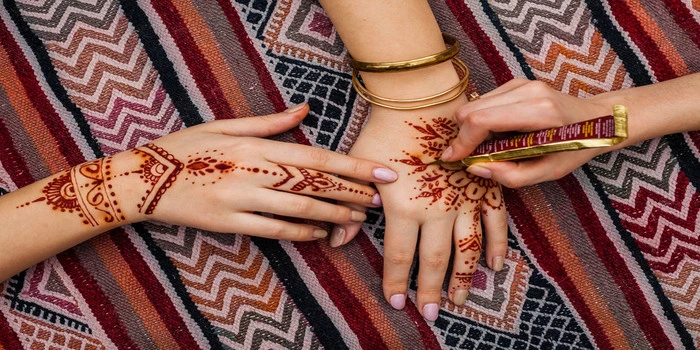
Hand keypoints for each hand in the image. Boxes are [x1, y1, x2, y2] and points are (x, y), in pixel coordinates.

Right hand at [113, 104, 397, 239]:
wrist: (142, 180)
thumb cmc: (186, 147)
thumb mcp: (225, 126)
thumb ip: (270, 122)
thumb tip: (306, 109)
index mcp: (254, 146)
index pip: (315, 158)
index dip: (353, 167)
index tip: (381, 173)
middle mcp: (251, 173)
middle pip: (313, 185)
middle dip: (350, 193)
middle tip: (378, 200)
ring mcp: (240, 201)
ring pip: (299, 210)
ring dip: (333, 215)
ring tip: (357, 219)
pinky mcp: (229, 224)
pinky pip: (274, 231)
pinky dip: (301, 232)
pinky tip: (320, 232)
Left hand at [332, 101, 507, 320]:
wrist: (421, 97)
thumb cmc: (385, 128)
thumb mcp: (358, 167)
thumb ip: (350, 204)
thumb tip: (336, 240)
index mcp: (403, 208)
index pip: (399, 257)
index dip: (397, 282)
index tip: (397, 302)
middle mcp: (435, 210)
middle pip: (434, 261)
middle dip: (430, 291)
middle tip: (430, 314)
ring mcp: (464, 199)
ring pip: (466, 249)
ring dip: (463, 278)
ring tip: (460, 299)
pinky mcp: (484, 185)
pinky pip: (495, 222)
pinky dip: (496, 245)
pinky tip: (495, 265)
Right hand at [441, 79, 610, 187]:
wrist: (600, 119)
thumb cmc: (577, 147)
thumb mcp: (549, 172)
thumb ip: (511, 175)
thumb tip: (475, 167)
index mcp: (539, 112)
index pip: (482, 120)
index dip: (462, 141)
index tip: (452, 158)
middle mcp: (528, 91)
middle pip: (472, 110)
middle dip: (463, 135)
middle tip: (471, 155)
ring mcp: (522, 83)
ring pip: (474, 104)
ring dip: (472, 127)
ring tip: (488, 146)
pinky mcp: (517, 82)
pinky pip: (484, 100)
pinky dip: (481, 119)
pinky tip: (497, 133)